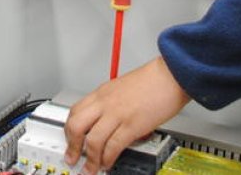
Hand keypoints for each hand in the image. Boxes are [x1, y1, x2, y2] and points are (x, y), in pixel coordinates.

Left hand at [63, 57, 189, 172]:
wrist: (170, 75)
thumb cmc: (153, 80)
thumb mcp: (123, 87)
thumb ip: (112, 103)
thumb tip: (108, 121)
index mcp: (102, 93)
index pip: (75, 111)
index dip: (69, 129)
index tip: (70, 140)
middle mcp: (105, 103)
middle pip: (76, 125)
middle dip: (72, 145)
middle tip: (72, 157)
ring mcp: (117, 114)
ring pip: (92, 140)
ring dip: (89, 159)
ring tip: (90, 169)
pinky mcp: (132, 125)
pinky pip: (113, 146)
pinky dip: (107, 158)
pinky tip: (107, 163)